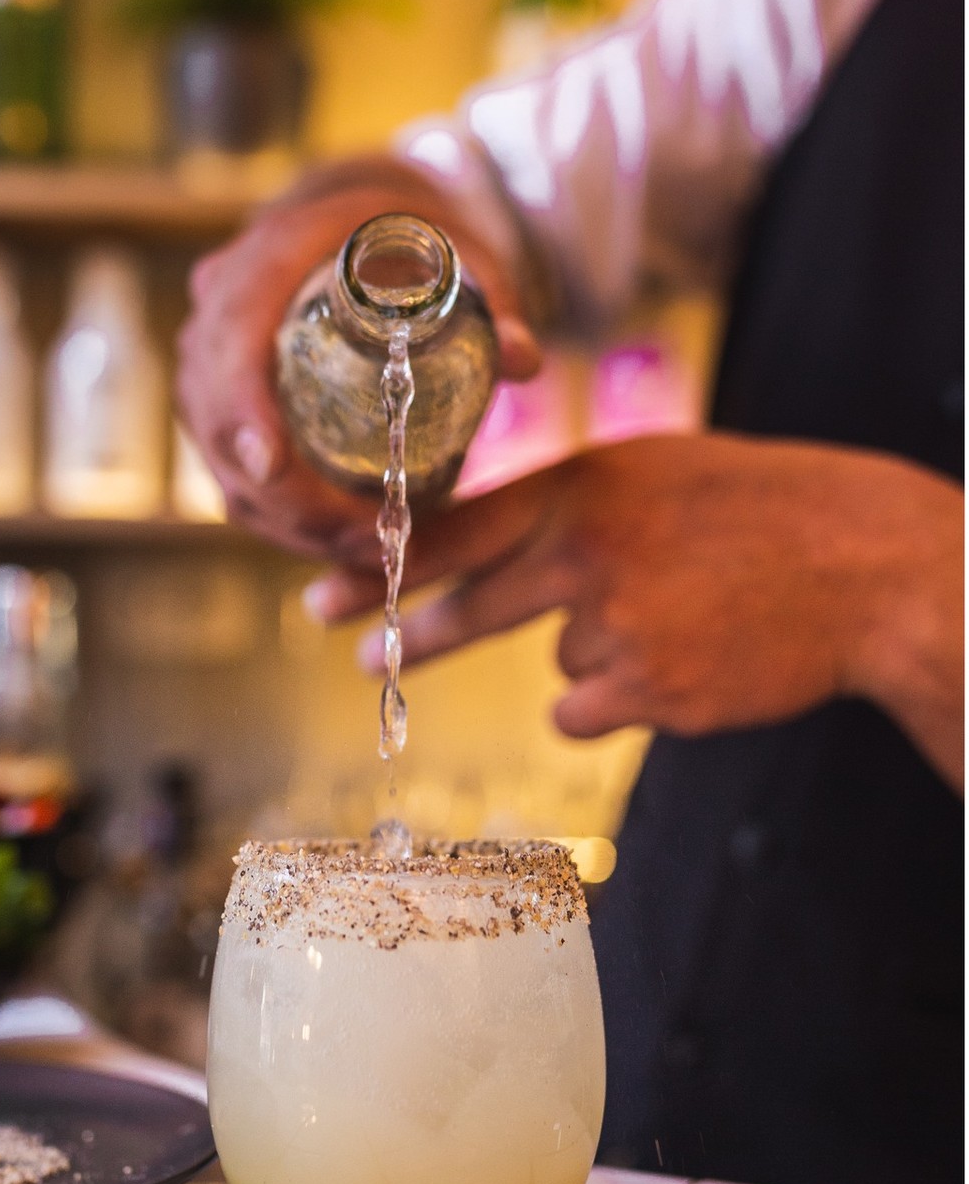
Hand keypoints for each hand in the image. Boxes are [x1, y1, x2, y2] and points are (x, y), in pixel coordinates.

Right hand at [177, 153, 541, 557]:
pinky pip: (231, 471)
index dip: (242, 407)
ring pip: (221, 458)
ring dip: (284, 518)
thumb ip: (493, 300)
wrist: (365, 226)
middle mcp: (221, 308)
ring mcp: (211, 360)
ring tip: (365, 549)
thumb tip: (523, 360)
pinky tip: (337, 542)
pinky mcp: (221, 403)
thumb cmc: (413, 240)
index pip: (232, 338)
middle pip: (218, 417)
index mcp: (268, 259)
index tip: (272, 468)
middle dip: (284, 493)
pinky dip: (277, 515)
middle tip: (361, 537)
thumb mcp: (457, 256)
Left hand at [306, 433, 963, 788]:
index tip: (322, 594)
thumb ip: (570, 506)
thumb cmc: (755, 515)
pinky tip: (684, 659)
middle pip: (471, 608)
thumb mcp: (653, 475)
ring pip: (555, 664)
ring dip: (597, 655)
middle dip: (414, 638)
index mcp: (584, 485)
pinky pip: (587, 708)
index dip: (381, 566)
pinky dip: (622, 698)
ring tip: (678, 617)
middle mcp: (587, 551)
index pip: (455, 528)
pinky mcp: (649, 690)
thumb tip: (486, 552)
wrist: (861, 565)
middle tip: (366, 657)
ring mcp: (617, 624)